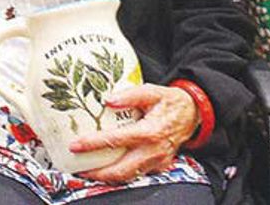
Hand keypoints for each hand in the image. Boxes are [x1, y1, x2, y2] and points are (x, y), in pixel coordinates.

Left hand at [68, 84, 196, 183]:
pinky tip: (109, 168)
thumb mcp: (152, 91)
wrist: (193, 113)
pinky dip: (122, 174)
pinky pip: (138, 174)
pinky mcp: (159, 166)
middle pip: (121, 169)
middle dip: (97, 173)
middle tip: (78, 168)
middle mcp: (153, 151)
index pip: (116, 140)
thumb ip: (130, 95)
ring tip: (89, 171)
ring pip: (129, 176)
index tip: (76, 145)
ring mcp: (157, 161)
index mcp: (150, 132)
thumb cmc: (170, 102)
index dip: (93, 144)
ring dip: (107, 177)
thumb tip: (109, 100)